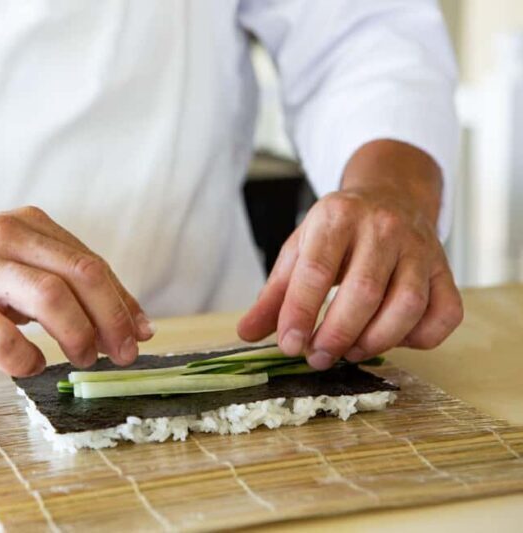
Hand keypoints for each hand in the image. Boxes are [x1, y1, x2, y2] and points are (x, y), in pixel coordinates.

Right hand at [0, 208, 153, 375]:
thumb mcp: (14, 262)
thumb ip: (63, 283)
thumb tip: (129, 321)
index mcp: (27, 226)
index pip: (91, 263)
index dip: (123, 302)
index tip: (140, 332)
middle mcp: (6, 237)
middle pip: (82, 274)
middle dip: (112, 319)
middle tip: (121, 354)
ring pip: (50, 297)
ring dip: (78, 335)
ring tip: (82, 358)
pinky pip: (0, 336)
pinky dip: (25, 358)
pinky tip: (29, 366)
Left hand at [237, 140, 462, 368]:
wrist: (391, 195)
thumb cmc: (338, 231)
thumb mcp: (299, 250)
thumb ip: (273, 294)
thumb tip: (246, 334)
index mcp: (337, 217)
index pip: (317, 271)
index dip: (300, 313)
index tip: (289, 346)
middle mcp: (383, 228)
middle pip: (363, 292)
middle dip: (336, 335)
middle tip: (317, 358)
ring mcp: (421, 248)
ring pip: (407, 305)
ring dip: (376, 341)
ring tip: (349, 352)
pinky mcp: (446, 269)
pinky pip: (444, 314)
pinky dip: (420, 338)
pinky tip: (392, 339)